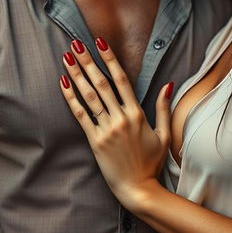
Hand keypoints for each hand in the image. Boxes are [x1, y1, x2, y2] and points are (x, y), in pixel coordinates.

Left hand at [59, 38, 173, 209]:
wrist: (138, 189)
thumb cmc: (151, 163)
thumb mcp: (164, 135)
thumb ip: (164, 108)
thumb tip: (168, 84)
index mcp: (137, 114)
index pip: (121, 80)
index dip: (109, 59)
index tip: (100, 43)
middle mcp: (121, 118)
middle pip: (101, 83)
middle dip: (87, 62)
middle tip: (76, 44)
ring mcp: (106, 130)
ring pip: (89, 97)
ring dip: (76, 75)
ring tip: (66, 58)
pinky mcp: (95, 142)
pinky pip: (81, 115)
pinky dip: (71, 98)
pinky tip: (63, 84)